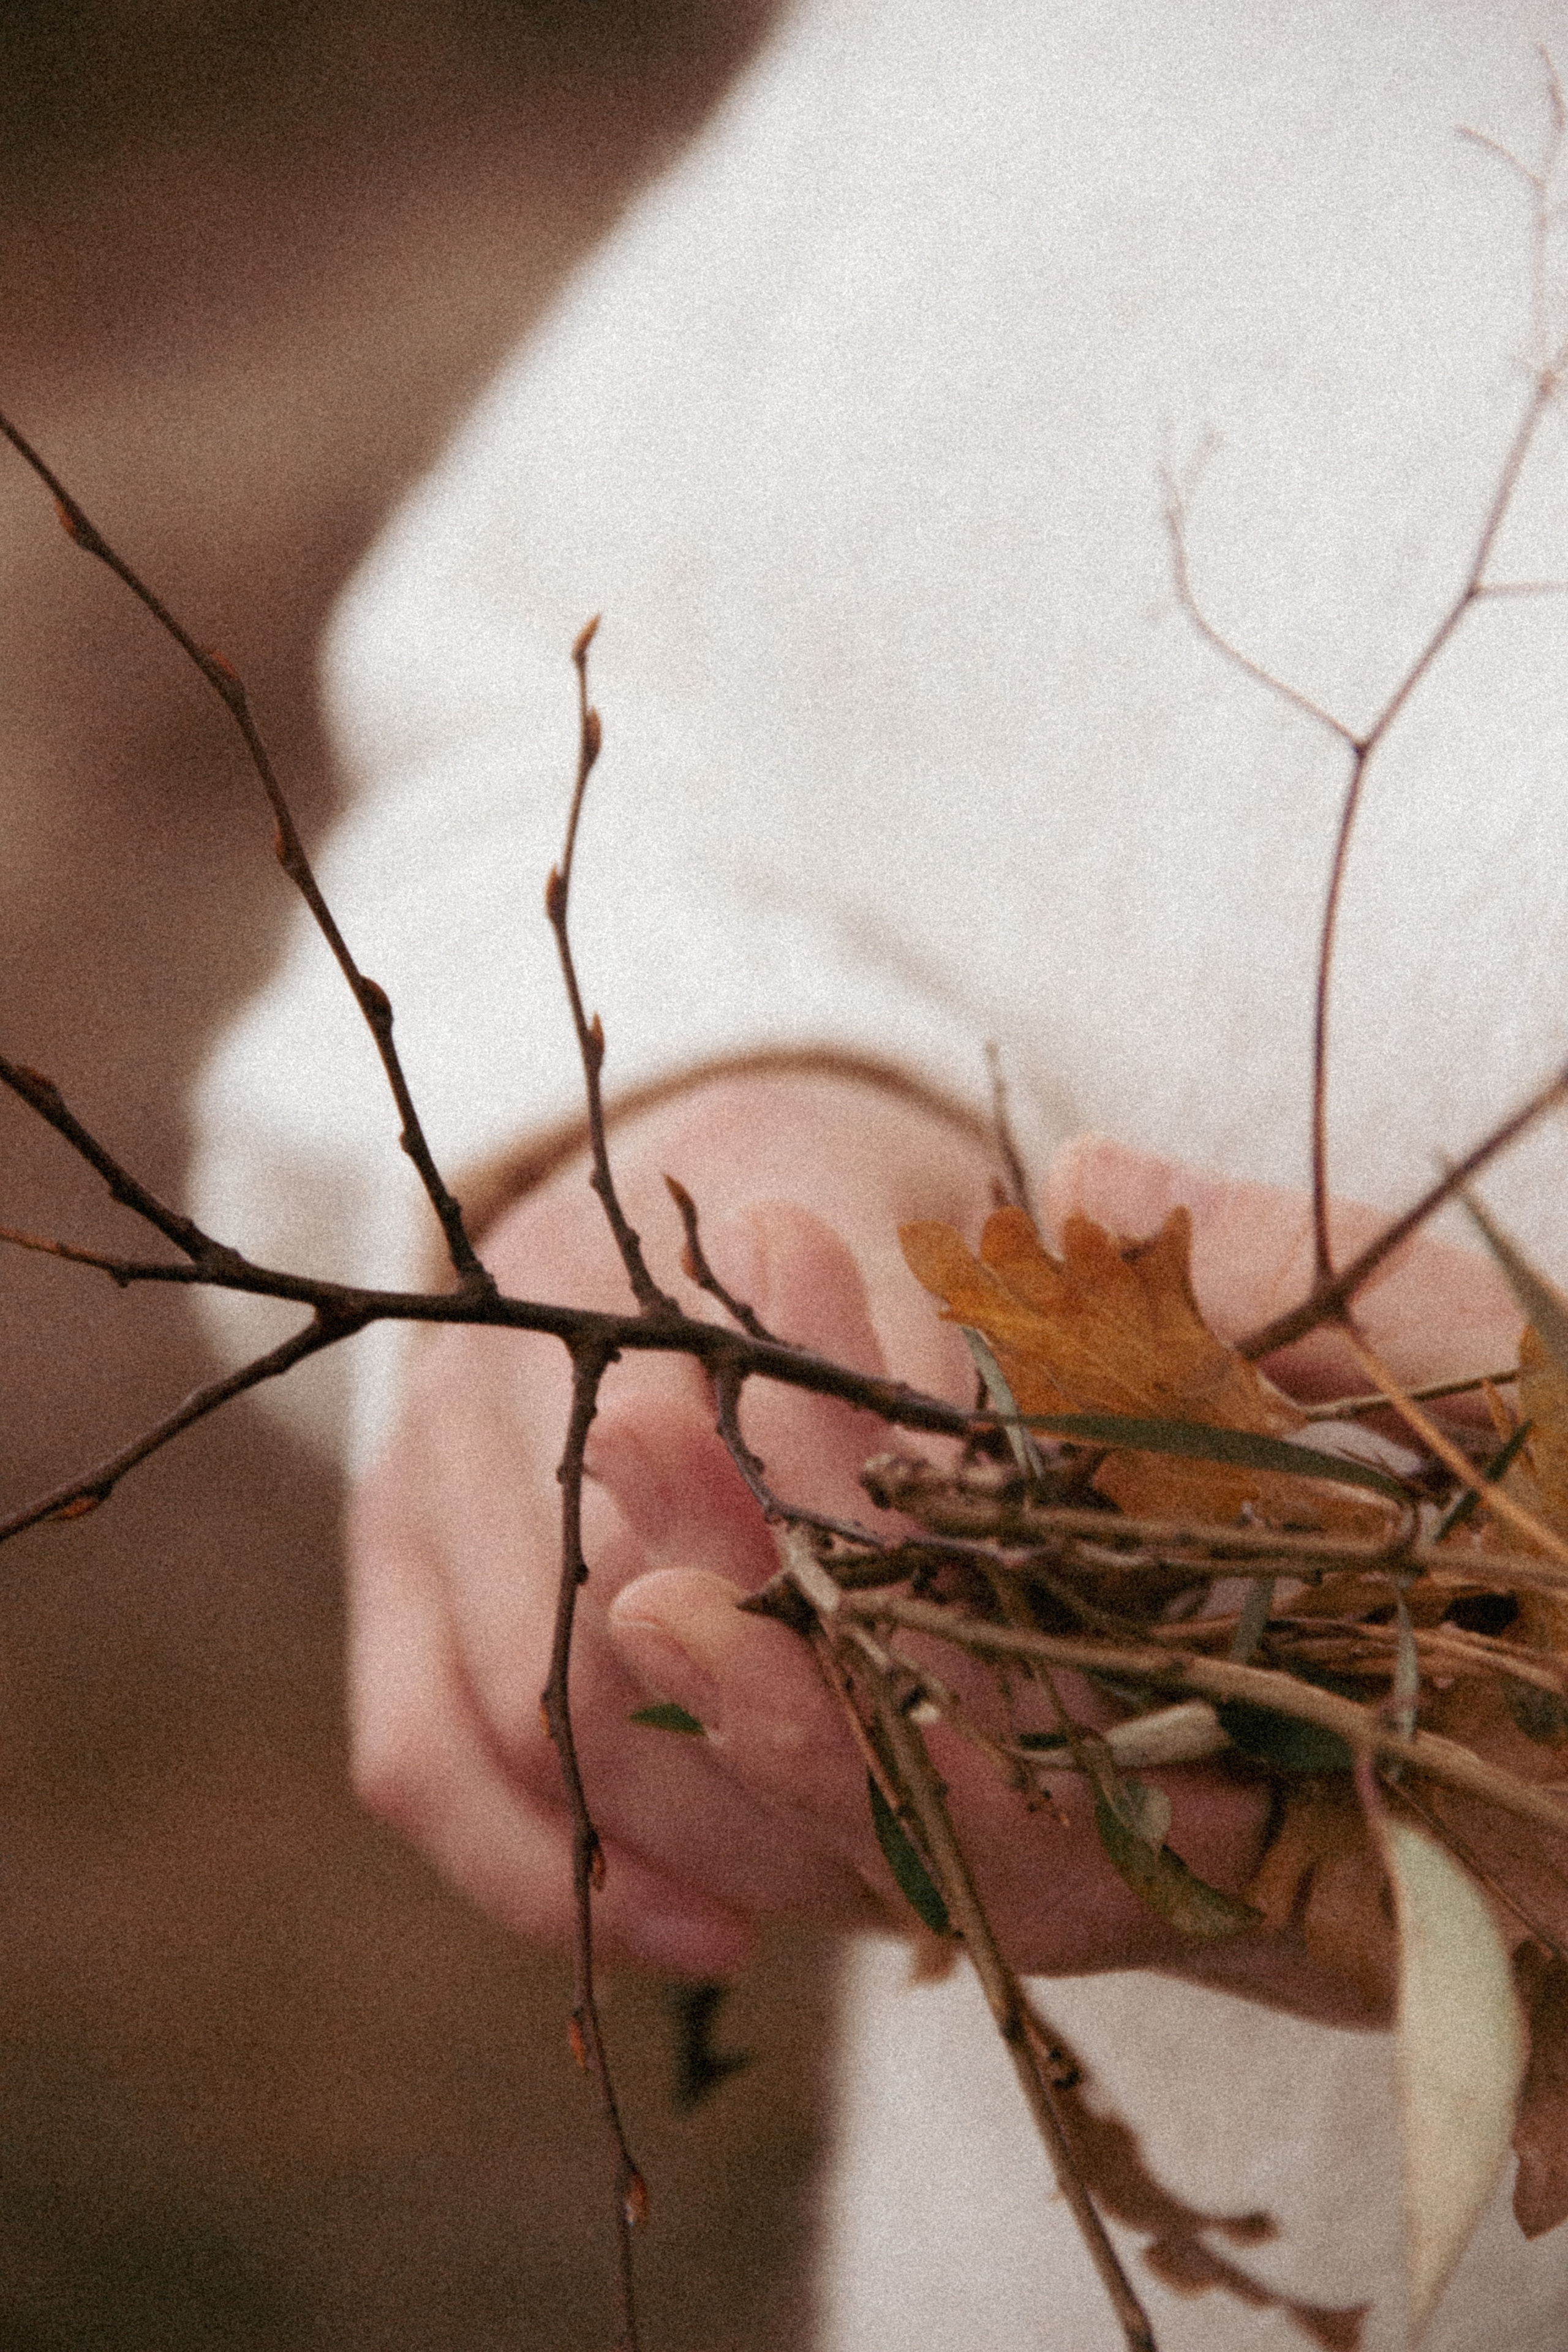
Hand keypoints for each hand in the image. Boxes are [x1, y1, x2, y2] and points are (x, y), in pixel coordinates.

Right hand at [348, 1085, 1521, 2016]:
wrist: (695, 1175)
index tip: (959, 1719)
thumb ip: (960, 1392)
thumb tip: (1015, 1523)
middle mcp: (504, 1359)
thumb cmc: (852, 1219)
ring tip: (858, 1908)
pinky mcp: (393, 1557)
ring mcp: (424, 1460)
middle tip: (930, 1865)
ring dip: (690, 1839)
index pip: (717, 1487)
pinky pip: (415, 1751)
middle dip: (769, 1765)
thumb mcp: (939, 1257)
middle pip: (608, 1624)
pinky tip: (705, 1933)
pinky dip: (545, 1869)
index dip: (824, 1614)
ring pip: (519, 1718)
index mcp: (645, 1266)